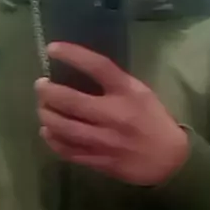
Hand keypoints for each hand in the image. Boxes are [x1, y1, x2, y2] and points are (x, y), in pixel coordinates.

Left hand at [36, 43, 188, 185]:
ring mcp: (105, 140)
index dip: (72, 55)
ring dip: (46, 115)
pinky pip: (68, 150)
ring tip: (42, 108)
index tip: (52, 49)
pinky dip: (53, 140)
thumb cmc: (153, 120)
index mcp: (127, 93)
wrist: (169, 159)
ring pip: (64, 127)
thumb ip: (114, 83)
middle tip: (40, 85)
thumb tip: (79, 72)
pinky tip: (48, 131)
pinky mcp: (99, 160)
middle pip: (70, 100)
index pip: (97, 67)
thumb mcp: (140, 92)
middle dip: (48, 91)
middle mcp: (114, 115)